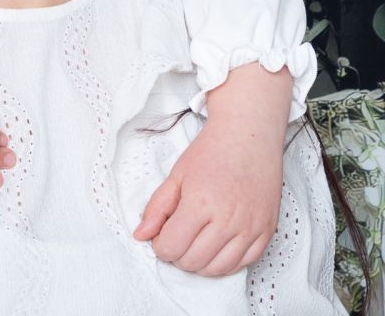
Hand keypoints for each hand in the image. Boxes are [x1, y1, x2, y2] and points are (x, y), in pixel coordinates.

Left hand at [133, 119, 283, 275]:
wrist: (248, 138)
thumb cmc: (211, 152)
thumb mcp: (176, 176)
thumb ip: (157, 208)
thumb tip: (140, 235)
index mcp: (200, 203)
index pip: (172, 247)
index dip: (160, 246)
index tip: (160, 235)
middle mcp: (228, 220)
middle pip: (193, 261)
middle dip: (176, 255)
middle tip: (175, 238)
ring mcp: (250, 229)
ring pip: (217, 269)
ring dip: (199, 263)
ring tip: (193, 243)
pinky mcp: (266, 233)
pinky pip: (243, 265)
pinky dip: (224, 264)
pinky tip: (214, 248)